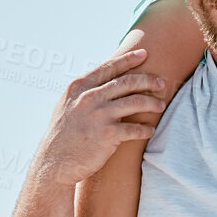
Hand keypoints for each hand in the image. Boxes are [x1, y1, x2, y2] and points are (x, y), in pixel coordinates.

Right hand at [34, 48, 167, 184]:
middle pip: (128, 81)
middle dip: (148, 80)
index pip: (109, 67)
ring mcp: (99, 115)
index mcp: (79, 86)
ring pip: (136, 102)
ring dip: (152, 103)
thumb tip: (103, 79)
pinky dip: (145, 129)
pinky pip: (135, 128)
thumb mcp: (68, 105)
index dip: (129, 59)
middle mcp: (89, 97)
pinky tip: (150, 130)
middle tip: (161, 83)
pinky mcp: (107, 134)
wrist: (55, 162)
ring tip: (160, 105)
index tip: (144, 53)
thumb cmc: (64, 134)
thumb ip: (84, 92)